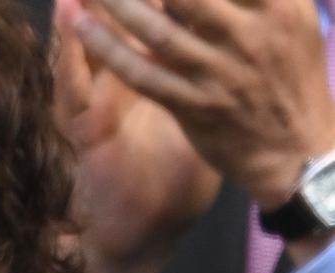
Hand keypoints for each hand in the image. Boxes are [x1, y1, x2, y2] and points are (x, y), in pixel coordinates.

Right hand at [56, 0, 220, 272]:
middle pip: (122, 25)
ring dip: (84, 11)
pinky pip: (71, 86)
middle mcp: (121, 91)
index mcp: (155, 87)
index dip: (162, 1)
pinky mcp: (82, 132)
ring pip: (89, 46)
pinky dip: (68, 53)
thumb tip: (250, 61)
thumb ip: (213, 93)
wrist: (138, 241)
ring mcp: (97, 108)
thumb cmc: (171, 196)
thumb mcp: (200, 134)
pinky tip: (67, 20)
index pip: (158, 27)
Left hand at [74, 0, 334, 232]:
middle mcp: (246, 34)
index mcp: (276, 4)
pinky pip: (144, 75)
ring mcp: (217, 72)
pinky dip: (110, 50)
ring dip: (117, 3)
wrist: (296, 150)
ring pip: (157, 28)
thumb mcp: (293, 15)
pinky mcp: (193, 106)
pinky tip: (82, 27)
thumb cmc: (292, 74)